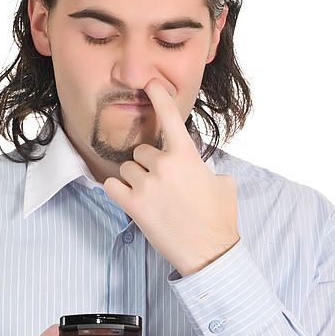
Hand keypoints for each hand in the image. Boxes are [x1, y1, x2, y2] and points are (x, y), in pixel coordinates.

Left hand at [104, 78, 238, 276]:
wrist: (209, 252)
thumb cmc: (219, 218)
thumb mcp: (222, 183)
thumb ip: (205, 167)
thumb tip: (200, 167)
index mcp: (187, 156)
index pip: (170, 118)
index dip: (159, 97)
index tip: (149, 82)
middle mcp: (164, 166)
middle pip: (142, 151)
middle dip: (149, 165)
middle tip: (163, 185)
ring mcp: (146, 185)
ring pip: (127, 168)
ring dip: (135, 179)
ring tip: (152, 197)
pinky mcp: (133, 205)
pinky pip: (111, 185)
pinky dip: (118, 190)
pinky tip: (131, 200)